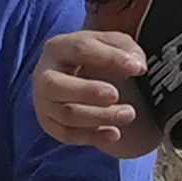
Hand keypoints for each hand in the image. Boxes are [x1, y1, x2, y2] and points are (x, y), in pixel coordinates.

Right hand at [34, 29, 161, 156]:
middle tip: (115, 94)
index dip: (109, 58)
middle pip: (57, 86)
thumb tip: (137, 66)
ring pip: (66, 114)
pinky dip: (93, 136)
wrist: (79, 75)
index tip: (136, 68)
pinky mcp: (50, 124)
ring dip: (100, 116)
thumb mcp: (112, 44)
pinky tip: (115, 133)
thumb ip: (127, 49)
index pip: (80, 50)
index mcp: (58, 48)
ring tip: (128, 114)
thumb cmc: (96, 57)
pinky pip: (67, 134)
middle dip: (88, 92)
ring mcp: (44, 102)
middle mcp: (44, 75)